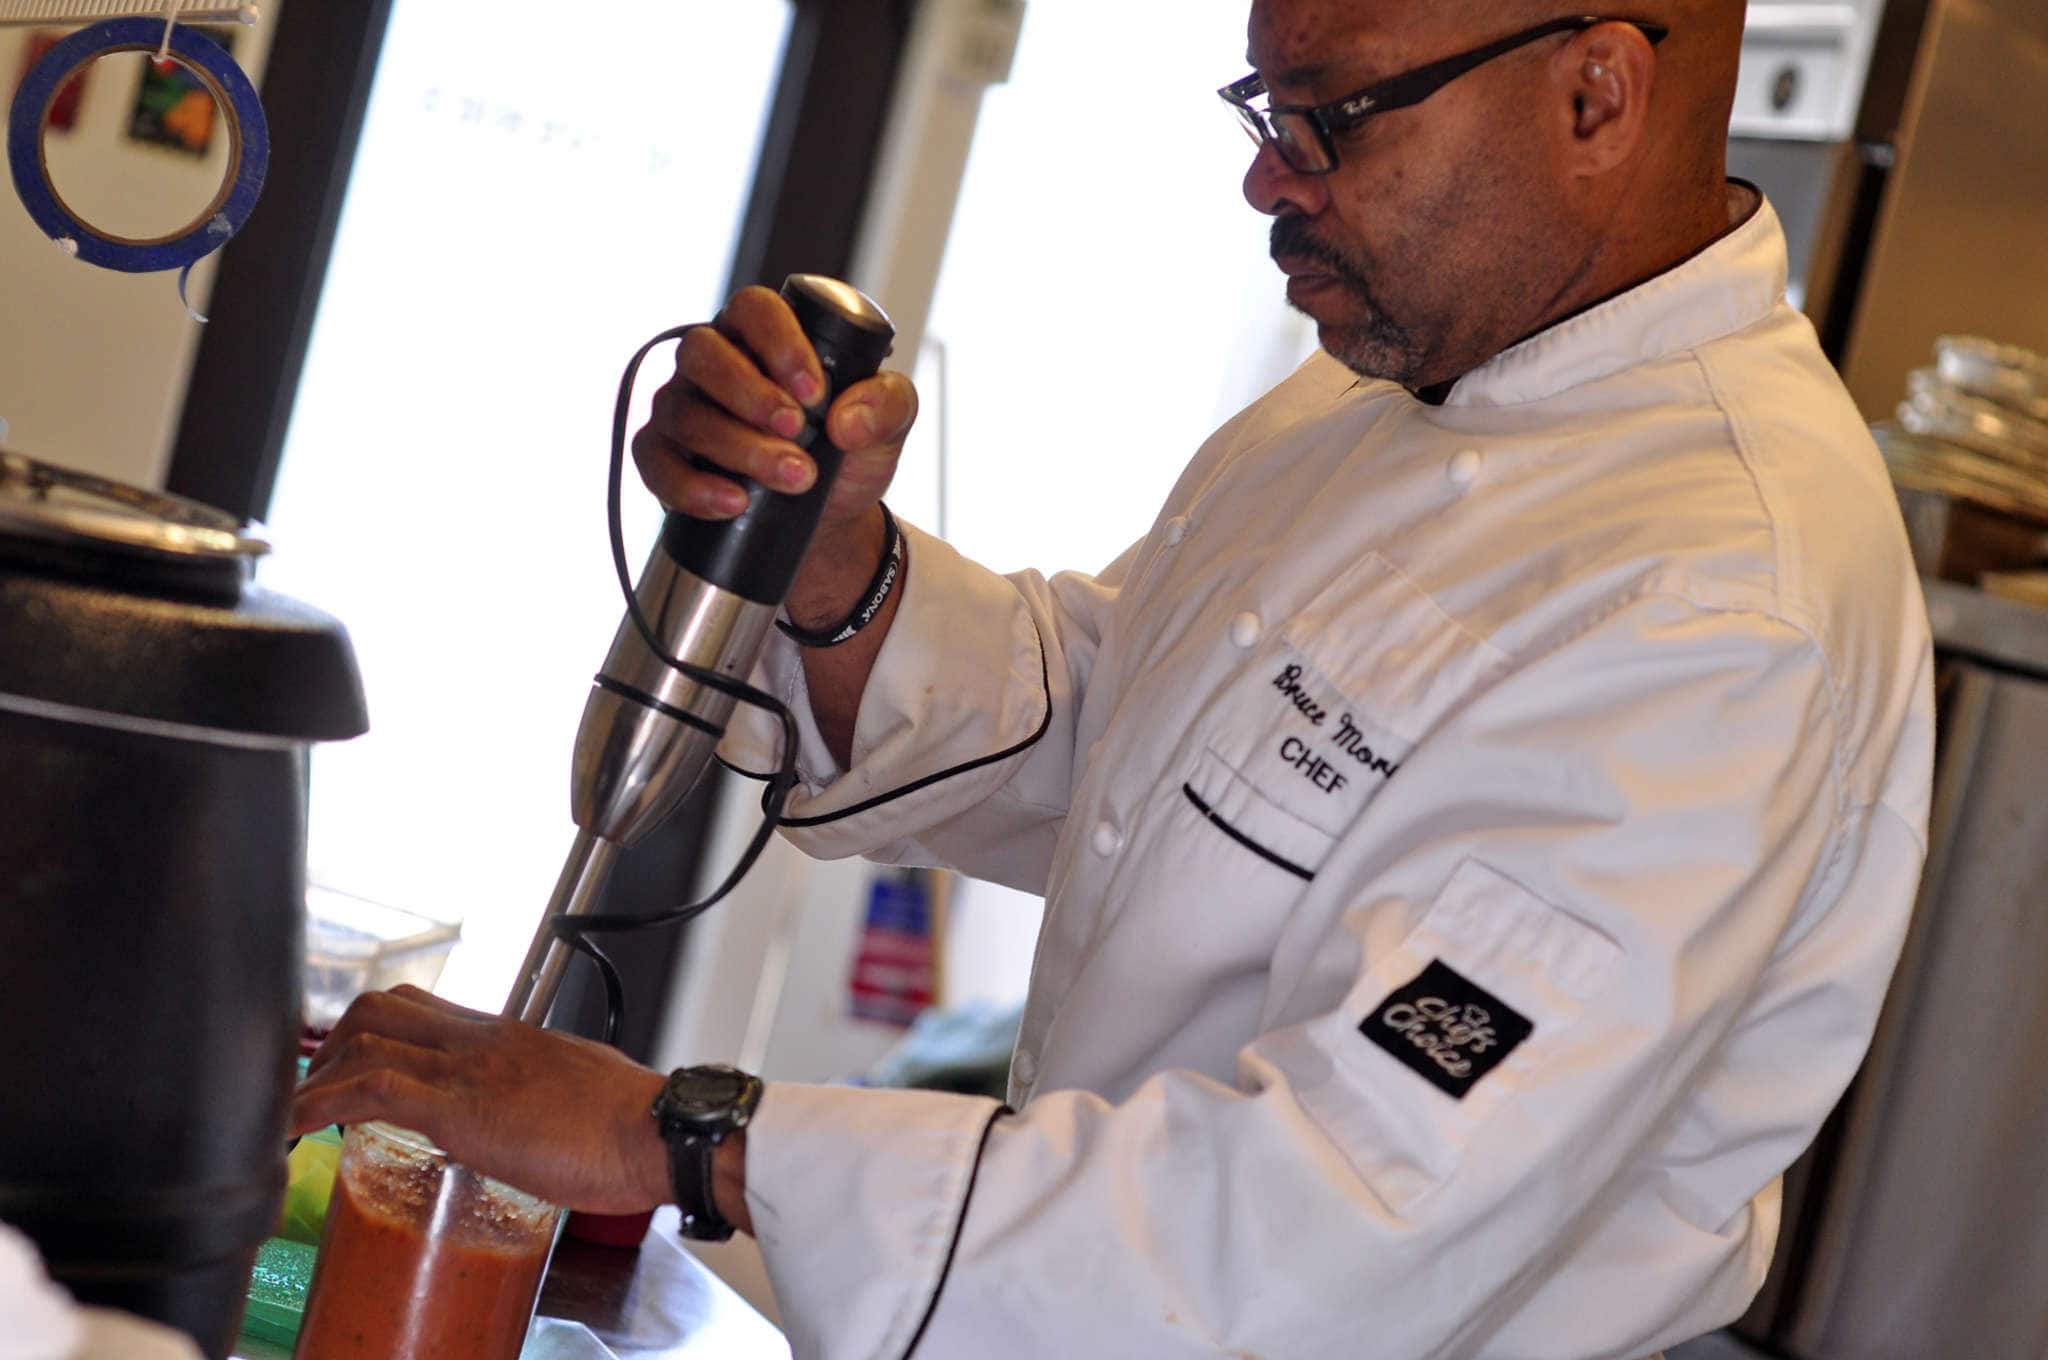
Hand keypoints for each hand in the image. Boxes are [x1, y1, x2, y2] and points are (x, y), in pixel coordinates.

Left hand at [289, 986, 670, 1215]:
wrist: (654, 1130)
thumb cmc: (627, 1124)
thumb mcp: (571, 1094)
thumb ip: (536, 1099)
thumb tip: (517, 1125)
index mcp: (507, 1037)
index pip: (424, 1009)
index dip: (372, 1034)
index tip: (350, 1070)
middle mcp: (481, 1040)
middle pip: (382, 1008)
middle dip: (333, 1045)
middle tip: (316, 1089)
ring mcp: (467, 1069)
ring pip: (366, 1037)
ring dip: (316, 1076)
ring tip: (296, 1116)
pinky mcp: (460, 1106)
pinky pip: (371, 1089)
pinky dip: (319, 1105)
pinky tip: (294, 1130)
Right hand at [632, 285, 918, 540]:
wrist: (826, 524)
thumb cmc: (846, 457)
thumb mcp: (889, 428)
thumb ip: (889, 404)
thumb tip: (847, 419)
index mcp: (761, 338)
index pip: (753, 309)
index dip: (779, 342)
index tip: (815, 392)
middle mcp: (712, 365)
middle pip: (703, 352)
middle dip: (750, 392)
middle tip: (797, 430)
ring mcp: (681, 409)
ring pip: (684, 412)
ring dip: (739, 447)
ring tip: (792, 478)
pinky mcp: (663, 459)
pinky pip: (656, 465)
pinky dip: (693, 487)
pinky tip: (734, 501)